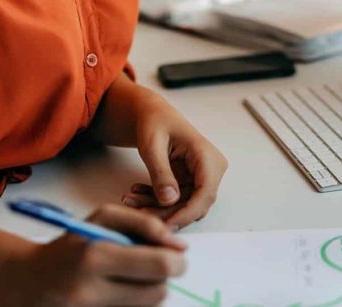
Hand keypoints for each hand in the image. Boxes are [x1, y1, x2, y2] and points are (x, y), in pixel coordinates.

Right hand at [11, 204, 185, 306]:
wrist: (30, 283)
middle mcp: (91, 291)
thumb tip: (179, 246)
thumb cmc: (70, 247)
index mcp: (95, 256)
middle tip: (155, 267)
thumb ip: (144, 224)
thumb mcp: (101, 219)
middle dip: (163, 278)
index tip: (176, 255)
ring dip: (148, 293)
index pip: (159, 266)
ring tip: (130, 280)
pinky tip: (119, 294)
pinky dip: (134, 304)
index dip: (176, 260)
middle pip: (158, 292)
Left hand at [124, 97, 227, 230]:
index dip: (187, 213)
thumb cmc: (154, 122)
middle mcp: (210, 169)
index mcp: (207, 156)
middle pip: (195, 204)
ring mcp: (201, 178)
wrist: (153, 115)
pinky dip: (156, 201)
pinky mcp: (190, 184)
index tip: (166, 226)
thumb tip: (170, 200)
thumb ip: (160, 172)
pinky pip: (175, 201)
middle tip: (138, 212)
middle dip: (166, 212)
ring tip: (130, 199)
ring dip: (157, 207)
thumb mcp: (152, 145)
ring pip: (183, 206)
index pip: (205, 193)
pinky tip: (136, 193)